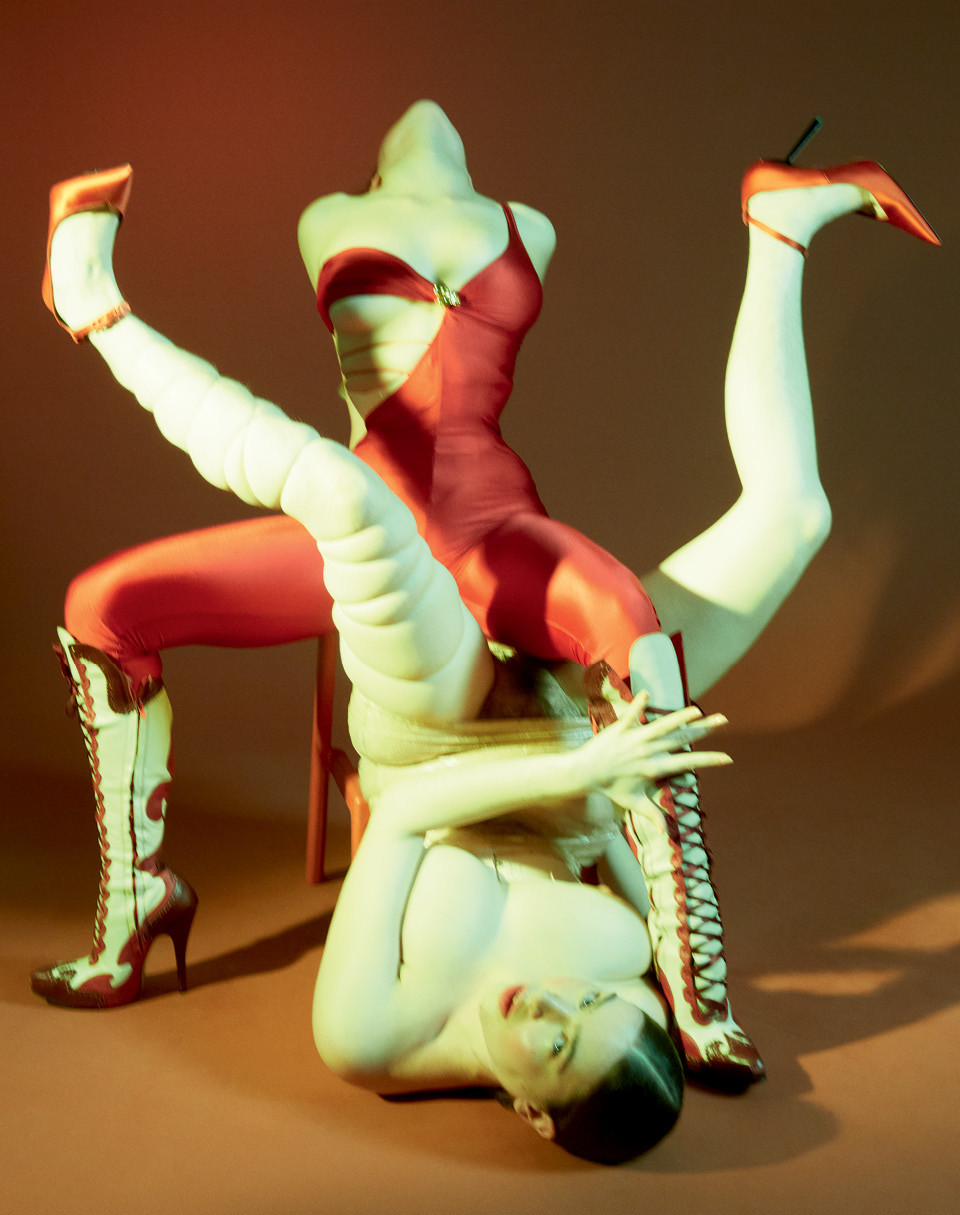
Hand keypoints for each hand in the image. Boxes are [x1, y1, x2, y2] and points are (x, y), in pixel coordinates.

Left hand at [576, 692, 729, 810]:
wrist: (585, 774)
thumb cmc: (611, 788)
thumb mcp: (633, 803)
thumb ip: (652, 815)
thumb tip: (666, 833)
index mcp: (655, 768)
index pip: (687, 763)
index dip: (709, 760)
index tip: (727, 758)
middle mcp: (648, 752)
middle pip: (681, 738)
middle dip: (703, 729)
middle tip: (722, 719)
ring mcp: (635, 739)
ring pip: (661, 726)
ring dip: (679, 717)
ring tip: (697, 710)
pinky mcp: (620, 729)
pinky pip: (631, 715)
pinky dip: (638, 704)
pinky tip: (647, 693)